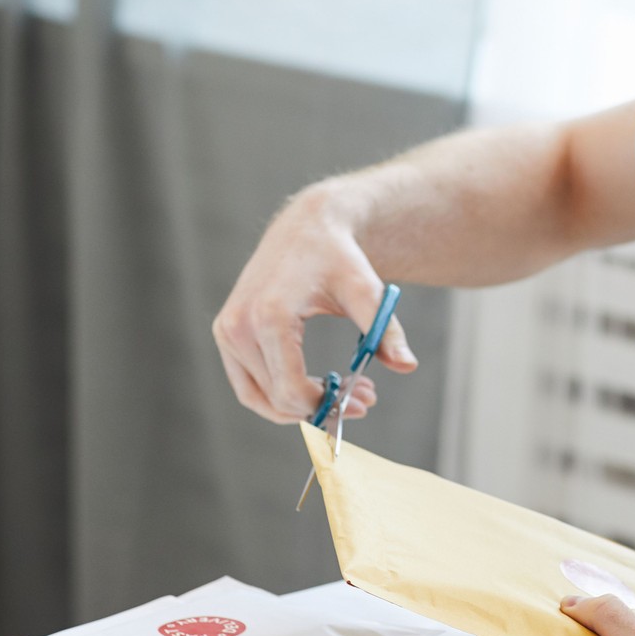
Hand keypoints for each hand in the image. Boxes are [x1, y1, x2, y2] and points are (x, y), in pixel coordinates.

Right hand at [211, 183, 415, 422]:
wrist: (307, 227)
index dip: (327, 406)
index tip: (363, 403)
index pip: (290, 388)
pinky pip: (248, 385)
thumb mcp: (366, 291)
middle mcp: (238, 326)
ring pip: (257, 398)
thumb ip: (385, 330)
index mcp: (269, 316)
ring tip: (342, 392)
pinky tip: (315, 387)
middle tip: (363, 397)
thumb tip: (408, 365)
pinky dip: (279, 395)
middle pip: (277, 397)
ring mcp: (227, 331)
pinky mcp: (226, 334)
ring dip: (299, 408)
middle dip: (321, 407)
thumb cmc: (337, 257)